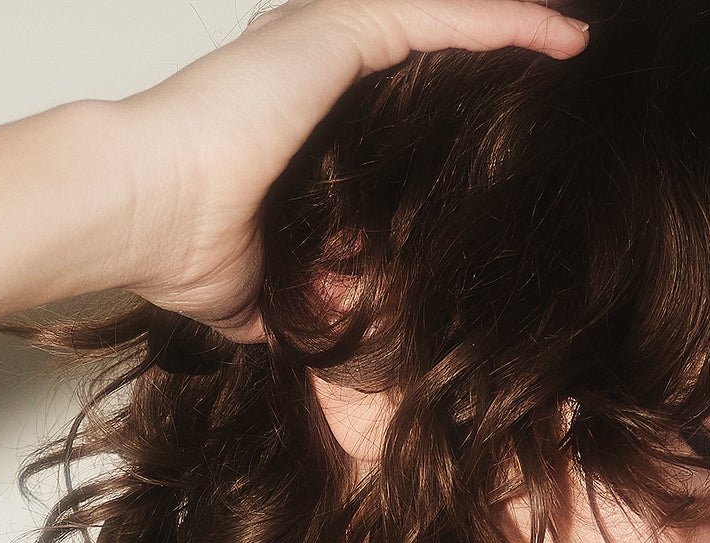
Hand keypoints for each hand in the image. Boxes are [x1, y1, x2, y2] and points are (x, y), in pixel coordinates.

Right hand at [110, 0, 587, 339]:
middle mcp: (306, 55)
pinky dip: (504, 24)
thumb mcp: (249, 291)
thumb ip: (286, 300)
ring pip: (438, 15)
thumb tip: (309, 342)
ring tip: (573, 42)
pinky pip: (441, 16)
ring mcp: (322, 34)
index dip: (442, 94)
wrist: (136, 210)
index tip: (494, 121)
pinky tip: (560, 36)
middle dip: (483, 44)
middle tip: (556, 61)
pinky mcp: (337, 30)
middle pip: (420, 36)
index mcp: (290, 105)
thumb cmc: (175, 246)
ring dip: (508, 24)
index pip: (387, 84)